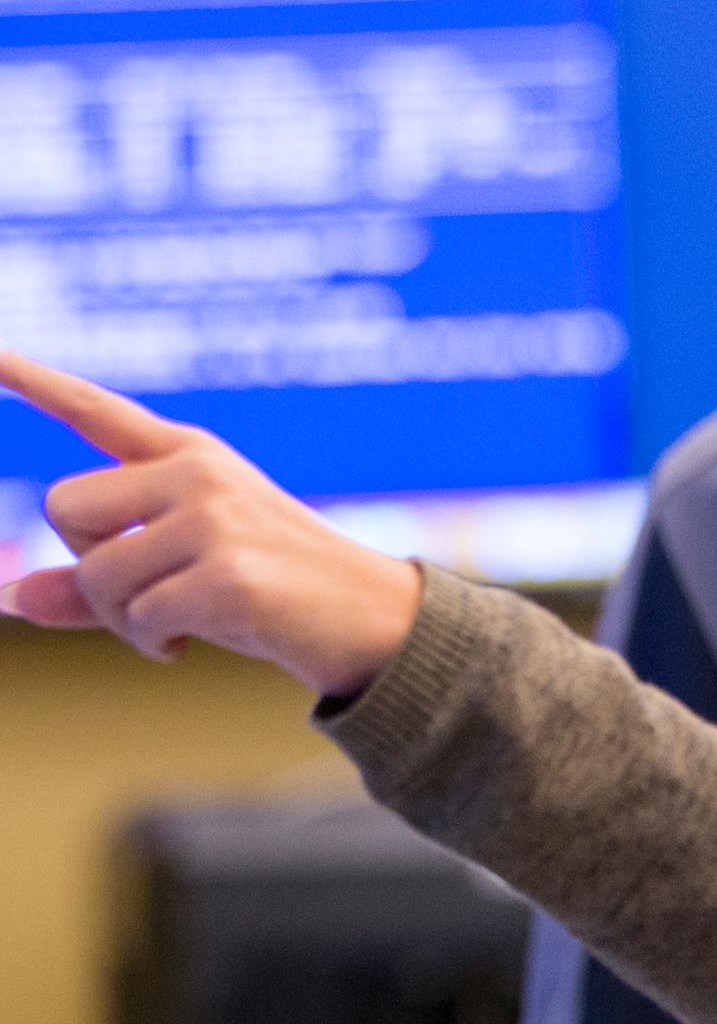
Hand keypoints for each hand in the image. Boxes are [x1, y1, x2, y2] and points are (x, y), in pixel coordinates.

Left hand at [0, 350, 422, 698]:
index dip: (33, 380)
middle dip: (87, 568)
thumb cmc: (273, 590)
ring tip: (176, 625)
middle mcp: (199, 472)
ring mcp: (216, 518)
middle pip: (65, 509)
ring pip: (95, 575)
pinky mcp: (228, 574)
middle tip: (146, 596)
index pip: (97, 410)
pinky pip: (138, 617)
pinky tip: (191, 642)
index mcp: (190, 455)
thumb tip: (9, 598)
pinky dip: (154, 643)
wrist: (373, 619)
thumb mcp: (181, 571)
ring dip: (122, 620)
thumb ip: (95, 582)